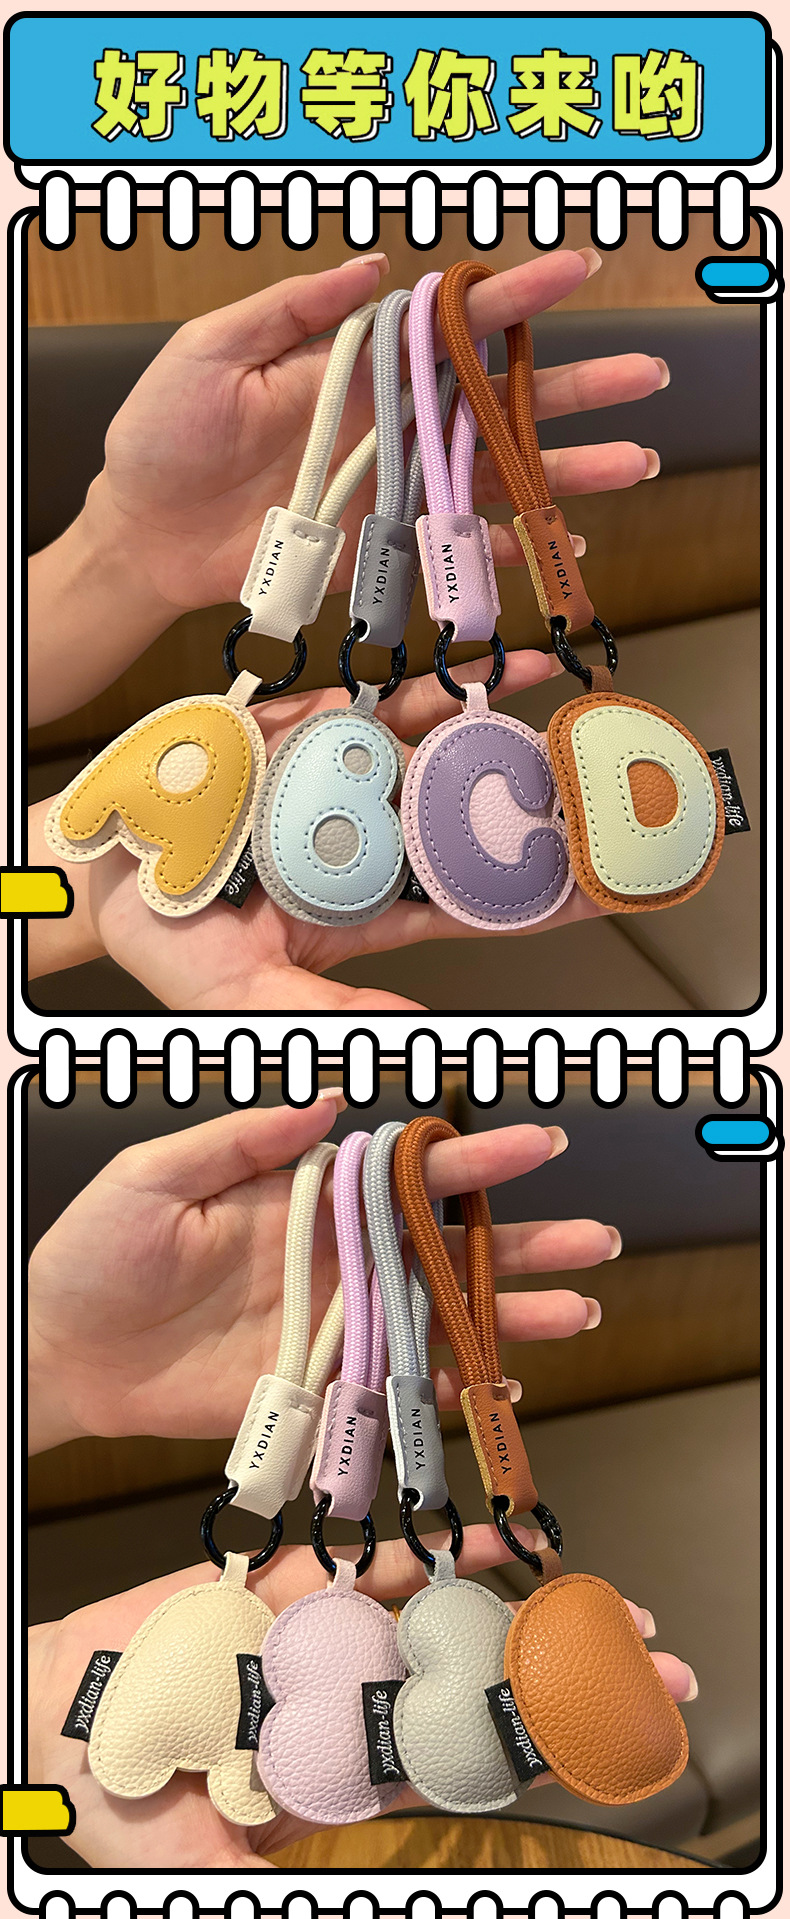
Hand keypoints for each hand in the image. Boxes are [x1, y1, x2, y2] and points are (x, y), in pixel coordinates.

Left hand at [28, 1098, 617, 1452]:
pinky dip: (454, 1386)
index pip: (406, 1172)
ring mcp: (333, 1323)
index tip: (535, 1145)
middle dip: (523, 1242)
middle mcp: (335, 1258)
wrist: (61, 1347)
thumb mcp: (156, 1174)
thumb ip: (241, 1138)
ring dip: (511, 1313)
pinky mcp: (316, 1384)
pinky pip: (398, 1385)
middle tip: (593, 1241)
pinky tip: (504, 1381)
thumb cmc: (97, 1250)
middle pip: (446, 1247)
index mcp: (306, 1197)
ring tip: (578, 1308)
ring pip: (441, 1316)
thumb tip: (322, 1100)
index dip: (473, 1161)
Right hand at [30, 1529, 696, 1868]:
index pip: (470, 1768)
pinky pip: (378, 1564)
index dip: (546, 1756)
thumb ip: (256, 1861)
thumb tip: (319, 1880)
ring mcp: (332, 1642)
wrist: (60, 1715)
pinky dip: (440, 1549)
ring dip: (529, 1608)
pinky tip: (502, 1536)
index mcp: (344, 1772)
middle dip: (568, 1680)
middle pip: (481, 1691)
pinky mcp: (295, 1586)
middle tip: (656, 1667)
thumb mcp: (197, 1860)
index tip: (619, 1745)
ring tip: (610, 1603)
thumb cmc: (120, 1798)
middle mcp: (355, 1703)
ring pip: (448, 1621)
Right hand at [70, 646, 599, 1011]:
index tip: (603, 890)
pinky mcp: (319, 723)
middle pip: (478, 823)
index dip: (540, 899)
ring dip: (515, 741)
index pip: (475, 904)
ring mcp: (349, 777)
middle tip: (611, 801)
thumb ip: (329, 1018)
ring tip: (578, 729)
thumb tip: (415, 1036)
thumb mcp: (249, 1001)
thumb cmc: (169, 942)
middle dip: (543, 814)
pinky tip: (511, 669)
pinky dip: (455, 681)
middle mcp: (370, 839)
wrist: (101, 869)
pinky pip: (397, 696)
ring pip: (451, 754)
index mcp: (366, 906)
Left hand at [92, 245, 661, 614]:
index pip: (449, 325)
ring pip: (497, 474)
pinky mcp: (379, 546)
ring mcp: (392, 487)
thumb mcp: (213, 352)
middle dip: (574, 388)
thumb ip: (290, 310)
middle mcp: (390, 424)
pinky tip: (562, 543)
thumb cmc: (165, 434)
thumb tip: (370, 264)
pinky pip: (457, 546)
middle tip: (646, 378)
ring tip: (634, 463)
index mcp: (360, 367)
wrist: (143, 532)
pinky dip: (509, 548)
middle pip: (497, 401)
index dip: (514, 297)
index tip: (576, 270)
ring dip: (568, 469)